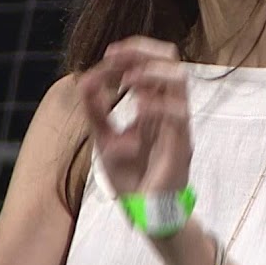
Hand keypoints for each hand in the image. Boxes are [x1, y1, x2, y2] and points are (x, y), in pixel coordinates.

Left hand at [77, 37, 191, 194]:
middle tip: (114, 56)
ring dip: (151, 72)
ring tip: (126, 80)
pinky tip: (137, 109)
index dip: (134, 50)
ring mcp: (178, 126)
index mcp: (155, 104)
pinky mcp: (181, 146)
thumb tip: (85, 81)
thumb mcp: (104, 140)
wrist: (145, 214)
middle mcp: (170, 109)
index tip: (109, 54)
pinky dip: (156, 105)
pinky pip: (177, 115)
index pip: (156, 61)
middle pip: (172, 60)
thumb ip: (96, 112)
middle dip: (143, 51)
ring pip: (179, 80)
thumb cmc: (131, 178)